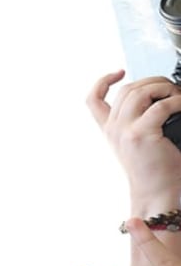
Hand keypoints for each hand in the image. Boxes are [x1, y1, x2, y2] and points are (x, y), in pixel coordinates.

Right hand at [86, 70, 180, 206]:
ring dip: (163, 88)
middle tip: (170, 90)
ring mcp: (125, 131)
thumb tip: (156, 98)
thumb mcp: (137, 144)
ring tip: (177, 97)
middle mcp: (113, 129)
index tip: (118, 73)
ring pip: (140, 92)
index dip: (103, 81)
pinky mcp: (141, 135)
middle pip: (127, 89)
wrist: (157, 193)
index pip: (93, 100)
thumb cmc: (155, 170)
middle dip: (152, 81)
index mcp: (110, 130)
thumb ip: (137, 122)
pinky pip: (160, 105)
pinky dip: (176, 101)